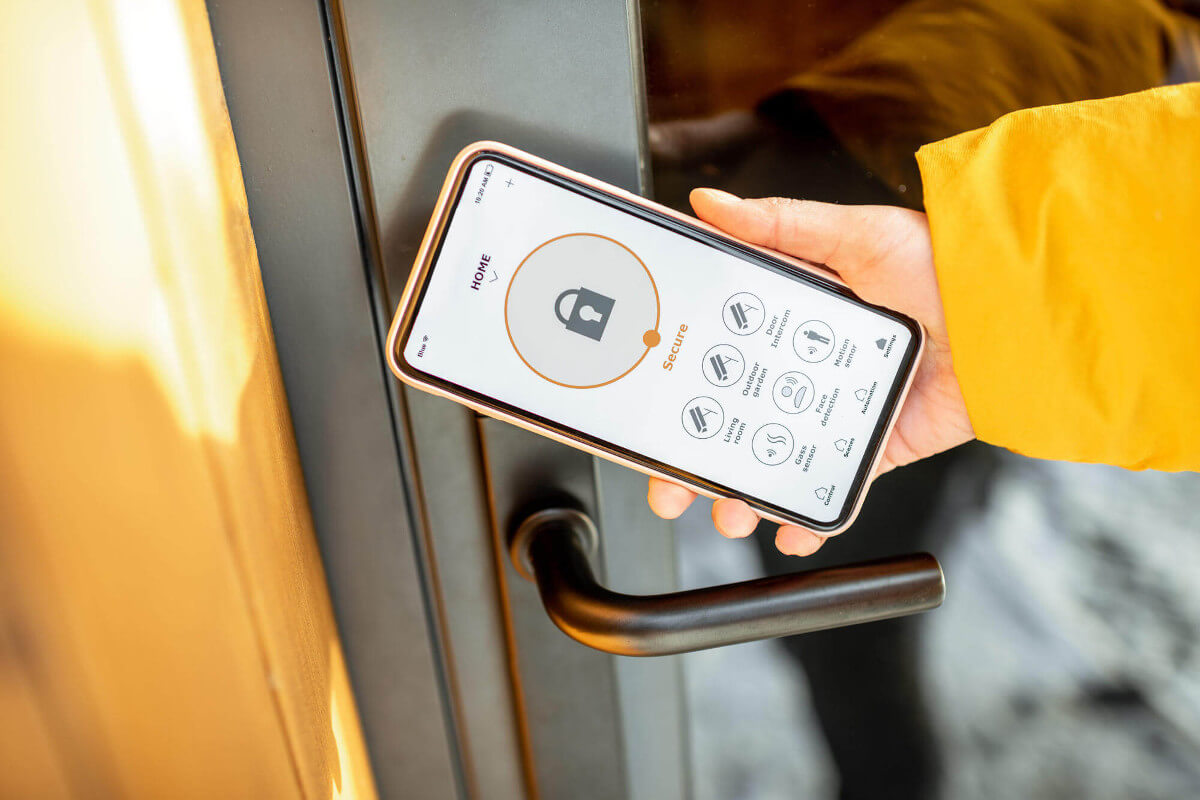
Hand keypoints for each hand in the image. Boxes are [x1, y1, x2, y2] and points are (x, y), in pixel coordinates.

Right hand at [648, 190, 974, 555]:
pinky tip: (788, 532)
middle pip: (730, 424)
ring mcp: (833, 413)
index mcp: (787, 323)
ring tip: (726, 510)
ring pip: (770, 462)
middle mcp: (802, 371)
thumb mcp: (851, 233)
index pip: (713, 361)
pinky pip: (831, 488)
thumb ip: (779, 224)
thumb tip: (710, 204)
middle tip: (670, 487)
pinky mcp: (872, 448)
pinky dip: (809, 519)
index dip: (677, 390)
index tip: (647, 413)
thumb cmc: (938, 263)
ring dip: (741, 494)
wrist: (1011, 312)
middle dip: (694, 462)